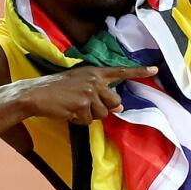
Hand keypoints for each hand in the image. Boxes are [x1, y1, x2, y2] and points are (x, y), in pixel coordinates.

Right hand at [18, 65, 156, 123]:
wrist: (35, 93)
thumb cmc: (56, 88)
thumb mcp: (79, 83)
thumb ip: (99, 91)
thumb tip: (119, 108)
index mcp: (94, 72)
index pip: (120, 71)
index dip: (139, 71)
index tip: (155, 69)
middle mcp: (94, 80)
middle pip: (115, 102)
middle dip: (104, 108)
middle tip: (85, 104)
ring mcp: (89, 93)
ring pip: (102, 114)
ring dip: (89, 115)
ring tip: (73, 107)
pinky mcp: (82, 105)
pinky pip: (89, 120)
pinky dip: (80, 120)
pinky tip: (68, 112)